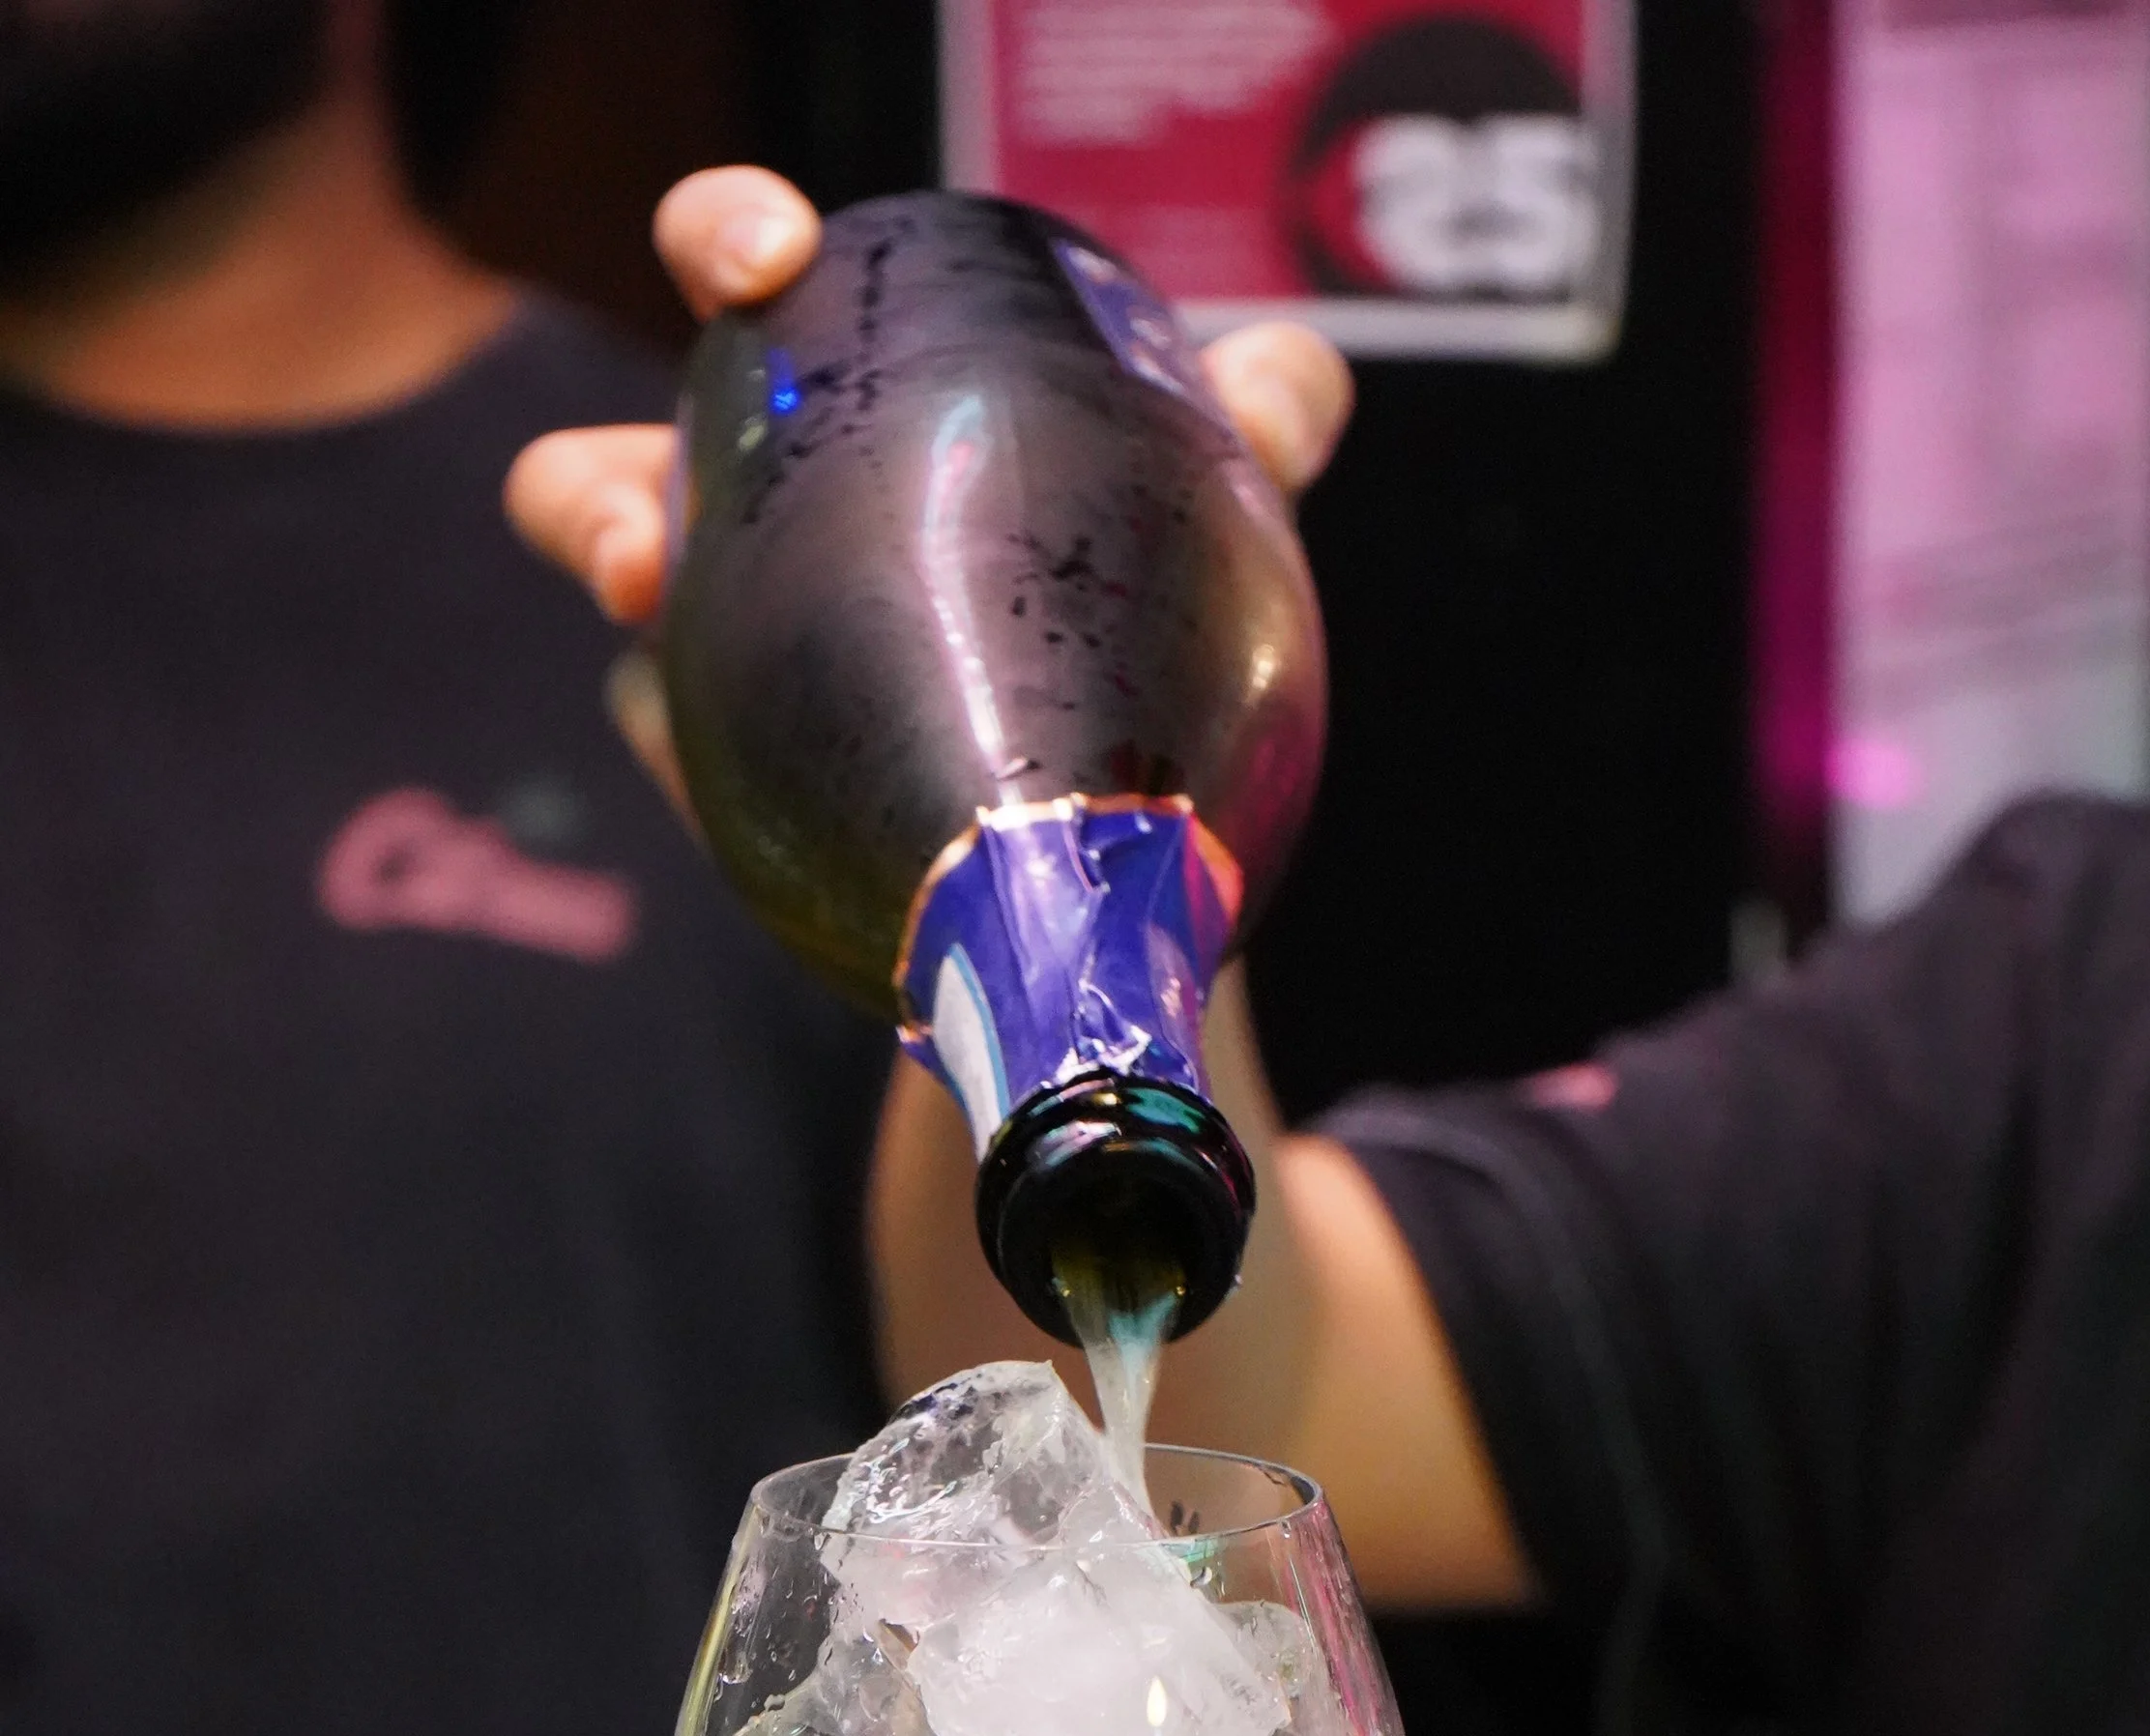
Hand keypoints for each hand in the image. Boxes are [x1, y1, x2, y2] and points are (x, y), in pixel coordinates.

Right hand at [503, 165, 1354, 785]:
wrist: (1123, 814)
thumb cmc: (1132, 604)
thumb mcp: (1210, 503)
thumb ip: (1261, 425)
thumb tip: (1284, 384)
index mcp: (843, 394)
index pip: (745, 275)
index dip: (729, 238)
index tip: (770, 258)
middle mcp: (755, 515)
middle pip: (602, 470)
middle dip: (596, 484)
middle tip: (651, 529)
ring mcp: (723, 653)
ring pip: (614, 613)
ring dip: (609, 586)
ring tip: (654, 611)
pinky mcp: (727, 778)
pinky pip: (680, 753)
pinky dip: (690, 750)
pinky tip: (774, 770)